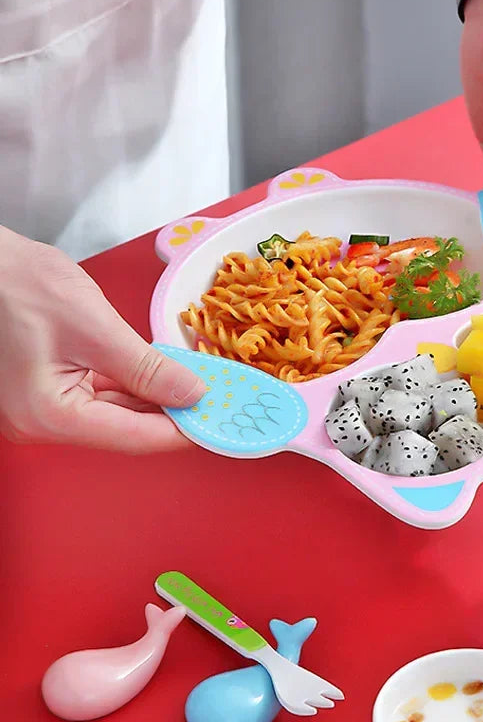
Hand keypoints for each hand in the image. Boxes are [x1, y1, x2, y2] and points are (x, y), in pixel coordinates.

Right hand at [0, 228, 204, 451]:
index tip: (222, 424)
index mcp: (51, 415)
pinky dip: (136, 386)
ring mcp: (44, 406)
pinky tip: (167, 375)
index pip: (136, 437)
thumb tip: (192, 394)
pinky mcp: (48, 387)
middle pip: (128, 428)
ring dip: (159, 398)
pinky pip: (102, 394)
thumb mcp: (94, 326)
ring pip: (117, 411)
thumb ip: (147, 368)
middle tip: (221, 402)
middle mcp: (44, 421)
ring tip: (202, 386)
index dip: (186, 432)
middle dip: (177, 413)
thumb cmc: (15, 284)